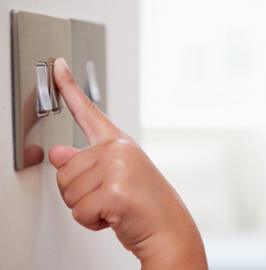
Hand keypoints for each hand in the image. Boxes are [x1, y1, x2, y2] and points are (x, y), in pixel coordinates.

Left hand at [48, 58, 207, 269]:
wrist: (170, 230)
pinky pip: (79, 211)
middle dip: (80, 194)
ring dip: (86, 209)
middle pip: (65, 170)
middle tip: (109, 199)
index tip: (58, 66)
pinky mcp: (115, 190)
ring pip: (68, 192)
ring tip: (114, 207)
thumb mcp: (114, 179)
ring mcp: (118, 168)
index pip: (89, 112)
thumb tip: (57, 153)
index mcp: (119, 144)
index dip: (69, 87)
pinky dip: (92, 223)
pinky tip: (115, 217)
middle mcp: (118, 150)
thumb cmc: (146, 206)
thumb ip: (86, 164)